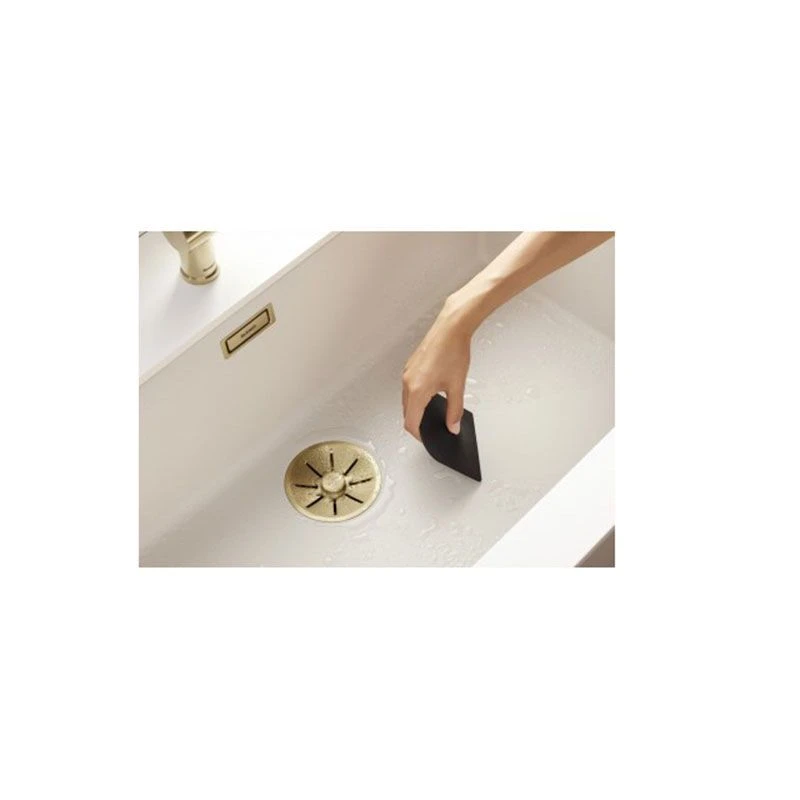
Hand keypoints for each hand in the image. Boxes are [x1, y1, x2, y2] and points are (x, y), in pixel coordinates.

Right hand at [402, 299, 471, 440]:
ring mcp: (407, 373)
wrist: (451, 328)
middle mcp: (408, 382)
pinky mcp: (410, 366)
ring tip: (432, 412)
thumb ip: (454, 411)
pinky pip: (408, 387)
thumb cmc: (453, 351)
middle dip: (417, 423)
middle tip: (432, 428)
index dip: (418, 435)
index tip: (426, 439)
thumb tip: (453, 426)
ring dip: (416, 409)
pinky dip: (416, 396)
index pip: (411, 422)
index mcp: (417, 390)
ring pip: (406, 400)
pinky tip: (430, 393)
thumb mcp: (457, 386)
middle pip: (407, 412)